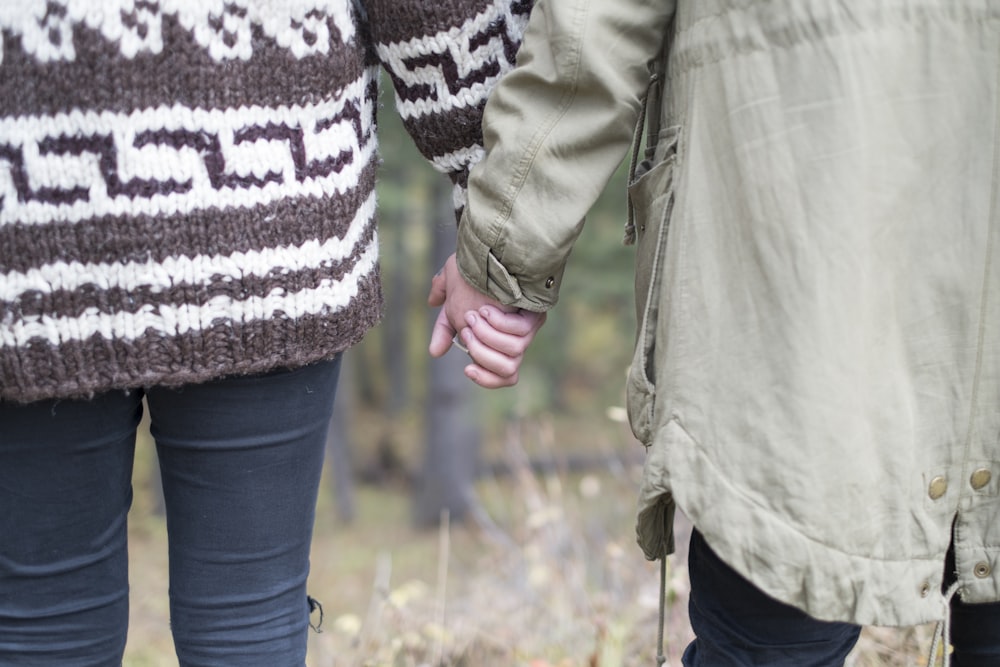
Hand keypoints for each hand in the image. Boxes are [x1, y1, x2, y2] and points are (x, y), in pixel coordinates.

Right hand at [428, 254, 545, 387]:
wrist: (493, 247)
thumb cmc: (474, 263)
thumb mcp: (453, 284)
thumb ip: (444, 309)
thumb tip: (434, 333)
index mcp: (497, 336)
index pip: (499, 373)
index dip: (484, 377)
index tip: (467, 369)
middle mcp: (514, 336)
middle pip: (507, 372)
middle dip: (482, 355)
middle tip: (468, 331)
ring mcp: (525, 329)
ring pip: (512, 358)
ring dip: (489, 340)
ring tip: (478, 317)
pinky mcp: (533, 318)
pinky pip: (518, 336)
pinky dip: (501, 326)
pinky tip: (491, 309)